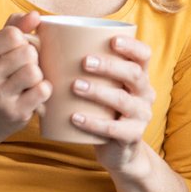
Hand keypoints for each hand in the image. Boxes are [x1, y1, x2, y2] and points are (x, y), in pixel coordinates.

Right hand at [0, 12, 50, 141]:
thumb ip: (15, 26)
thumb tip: (35, 15)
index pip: (13, 35)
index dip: (23, 40)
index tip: (17, 51)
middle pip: (27, 52)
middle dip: (32, 58)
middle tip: (24, 68)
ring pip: (34, 72)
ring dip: (38, 75)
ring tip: (28, 82)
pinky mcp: (14, 113)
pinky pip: (42, 90)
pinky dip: (44, 90)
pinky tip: (34, 94)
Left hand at [67, 34, 154, 173]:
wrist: (117, 150)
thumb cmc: (103, 110)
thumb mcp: (103, 88)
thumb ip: (88, 70)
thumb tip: (45, 46)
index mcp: (140, 76)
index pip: (144, 55)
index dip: (131, 46)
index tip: (112, 41)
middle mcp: (145, 93)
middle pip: (134, 74)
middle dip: (109, 66)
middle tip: (84, 62)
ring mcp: (142, 115)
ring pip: (123, 100)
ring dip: (98, 91)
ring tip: (75, 86)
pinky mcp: (133, 135)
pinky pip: (114, 129)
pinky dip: (93, 123)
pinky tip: (75, 117)